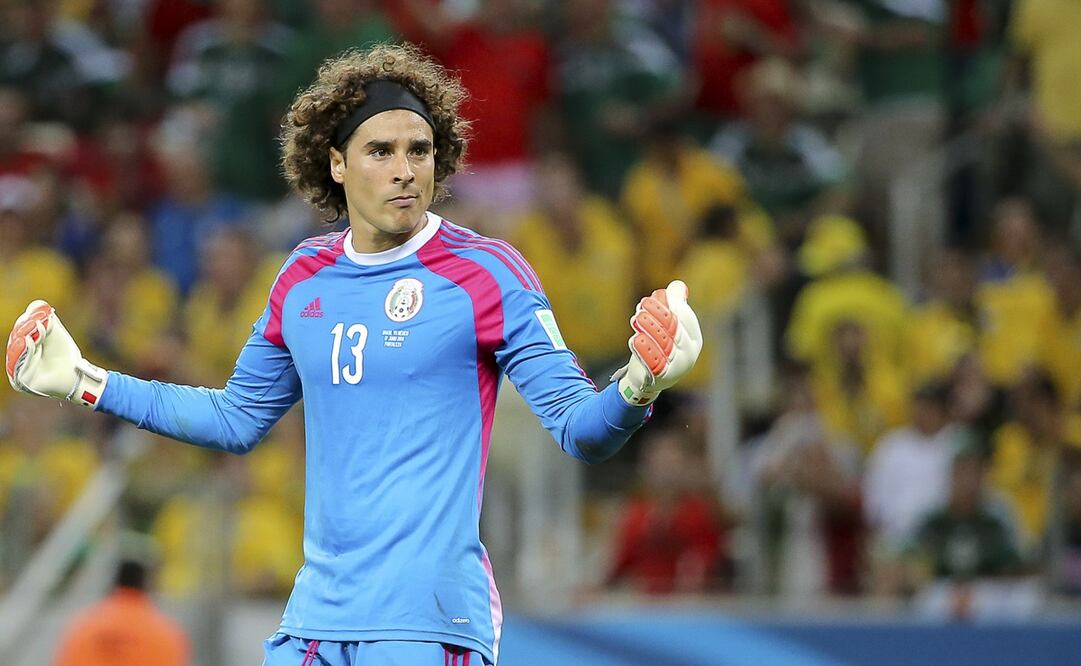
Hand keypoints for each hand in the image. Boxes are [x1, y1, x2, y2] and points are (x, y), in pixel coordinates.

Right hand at [5, 300, 107, 408]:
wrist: (76, 374)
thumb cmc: (64, 354)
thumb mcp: (55, 333)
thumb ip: (46, 319)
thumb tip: (37, 304)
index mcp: (24, 345)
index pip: (21, 330)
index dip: (29, 320)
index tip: (41, 313)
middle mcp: (17, 357)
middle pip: (17, 339)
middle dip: (27, 327)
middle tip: (39, 319)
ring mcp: (16, 369)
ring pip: (16, 351)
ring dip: (24, 336)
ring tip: (34, 326)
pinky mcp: (19, 381)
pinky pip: (16, 366)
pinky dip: (21, 352)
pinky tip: (26, 340)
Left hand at [612, 280, 702, 405]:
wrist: (646, 378)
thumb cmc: (658, 347)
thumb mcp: (667, 326)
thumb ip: (673, 306)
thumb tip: (678, 285)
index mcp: (694, 339)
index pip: (685, 318)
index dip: (671, 304)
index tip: (655, 295)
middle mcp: (689, 354)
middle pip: (674, 329)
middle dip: (658, 314)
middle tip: (643, 304)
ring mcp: (677, 368)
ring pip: (663, 344)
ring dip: (649, 328)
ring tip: (637, 318)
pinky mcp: (661, 378)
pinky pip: (653, 362)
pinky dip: (644, 349)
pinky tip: (636, 339)